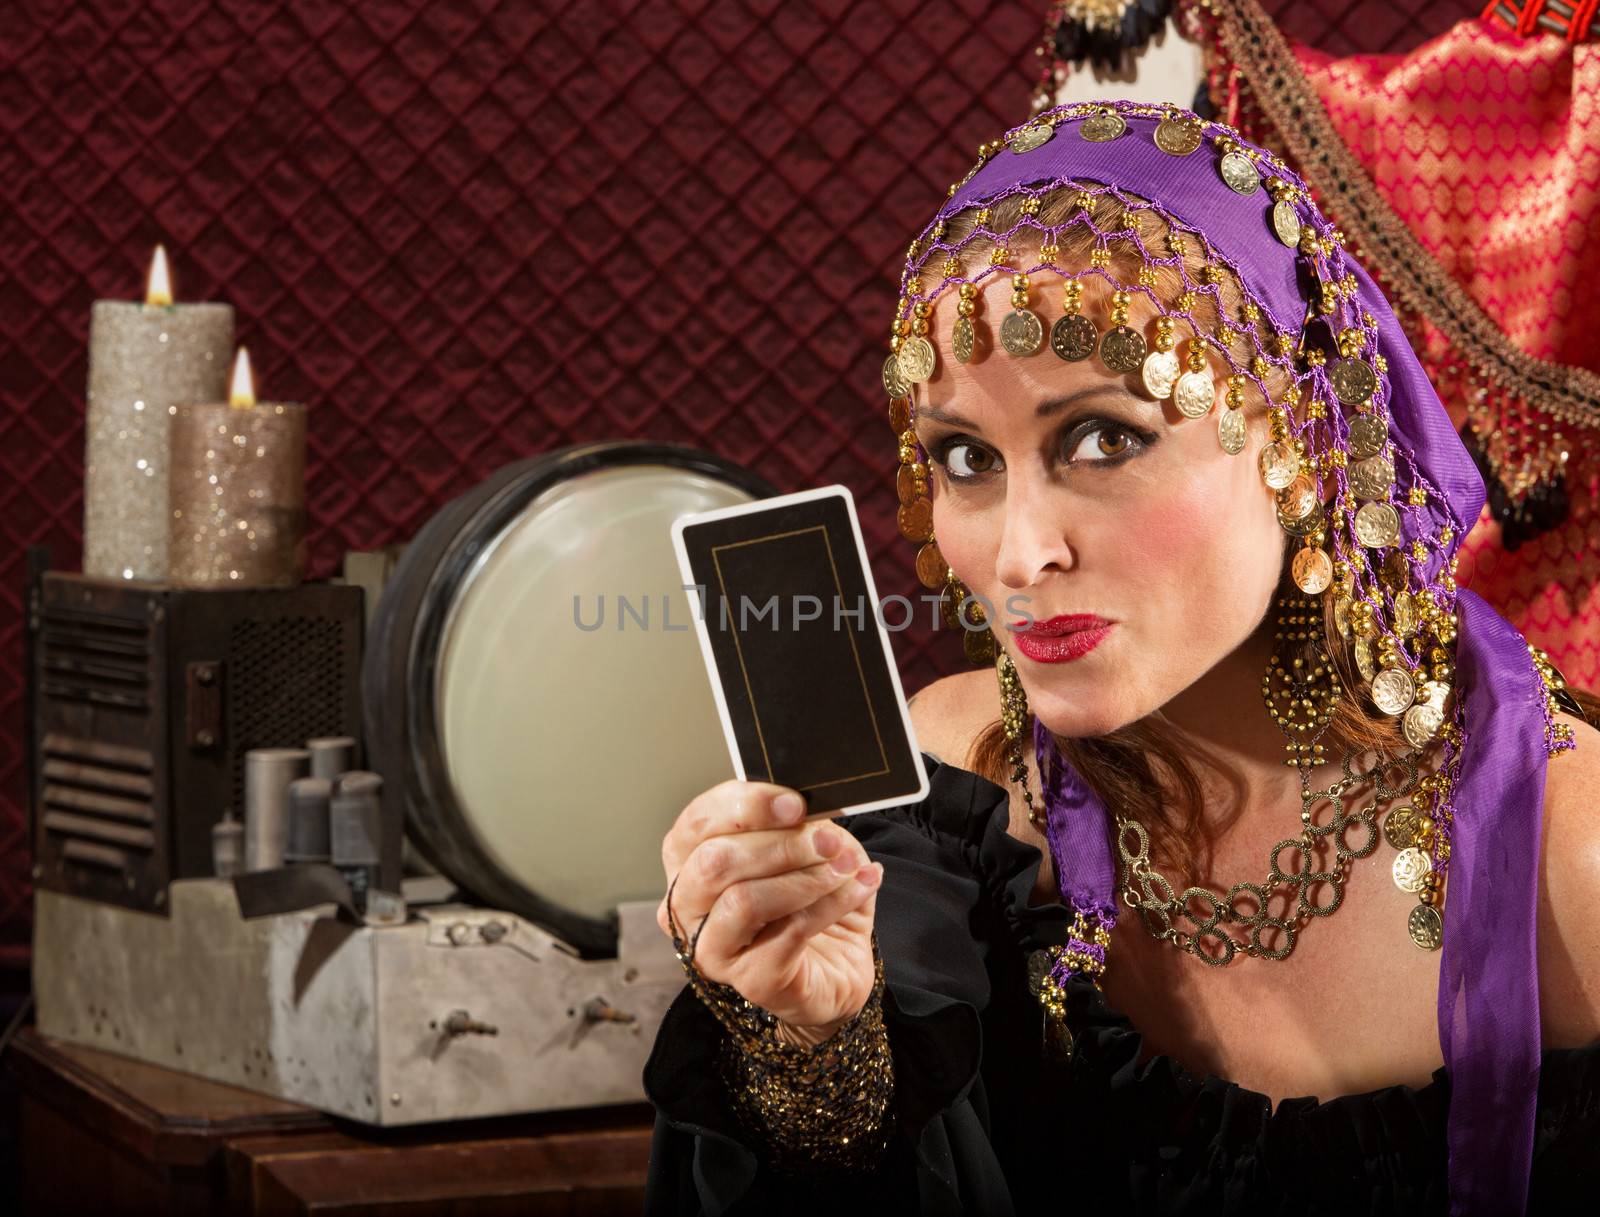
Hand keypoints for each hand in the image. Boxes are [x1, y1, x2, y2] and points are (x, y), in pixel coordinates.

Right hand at [658, 781, 881, 1036]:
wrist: (838, 964)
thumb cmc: (808, 898)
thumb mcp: (805, 844)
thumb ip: (793, 822)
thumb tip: (805, 807)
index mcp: (689, 860)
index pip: (698, 822)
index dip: (746, 806)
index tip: (795, 804)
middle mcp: (687, 906)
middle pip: (714, 862)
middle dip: (780, 844)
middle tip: (828, 840)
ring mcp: (712, 949)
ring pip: (744, 901)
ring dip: (806, 877)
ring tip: (847, 866)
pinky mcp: (751, 980)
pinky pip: (789, 933)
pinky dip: (832, 904)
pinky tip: (860, 887)